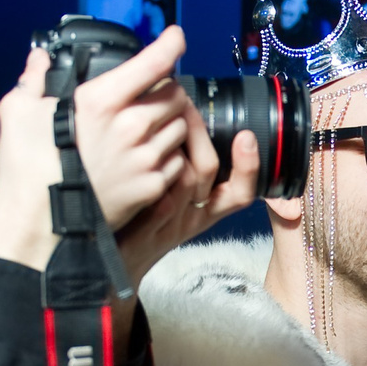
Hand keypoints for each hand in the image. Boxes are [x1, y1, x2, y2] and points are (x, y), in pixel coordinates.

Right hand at [0, 27, 204, 271]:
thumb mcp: (17, 114)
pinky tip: (148, 157)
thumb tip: (38, 61)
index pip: (153, 62)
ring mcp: (144, 159)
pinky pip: (176, 162)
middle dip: (167, 89)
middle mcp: (131, 127)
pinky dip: (169, 155)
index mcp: (101, 101)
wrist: (39, 227)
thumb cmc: (27, 171)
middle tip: (152, 94)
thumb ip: (33, 81)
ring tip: (149, 128)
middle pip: (174, 94)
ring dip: (171, 122)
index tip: (175, 38)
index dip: (170, 44)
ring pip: (180, 127)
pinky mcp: (151, 187)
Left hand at [116, 111, 261, 279]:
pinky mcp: (146, 229)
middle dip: (199, 132)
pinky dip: (154, 170)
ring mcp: (171, 224)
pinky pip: (159, 197)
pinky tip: (141, 148)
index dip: (249, 166)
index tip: (247, 136)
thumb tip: (187, 119)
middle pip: (211, 174)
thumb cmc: (145, 224)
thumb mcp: (175, 200)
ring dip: (175, 144)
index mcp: (207, 211)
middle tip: (183, 102)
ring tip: (160, 116)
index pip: (241, 192)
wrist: (117, 263)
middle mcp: (194, 218)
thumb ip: (185, 166)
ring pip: (186, 180)